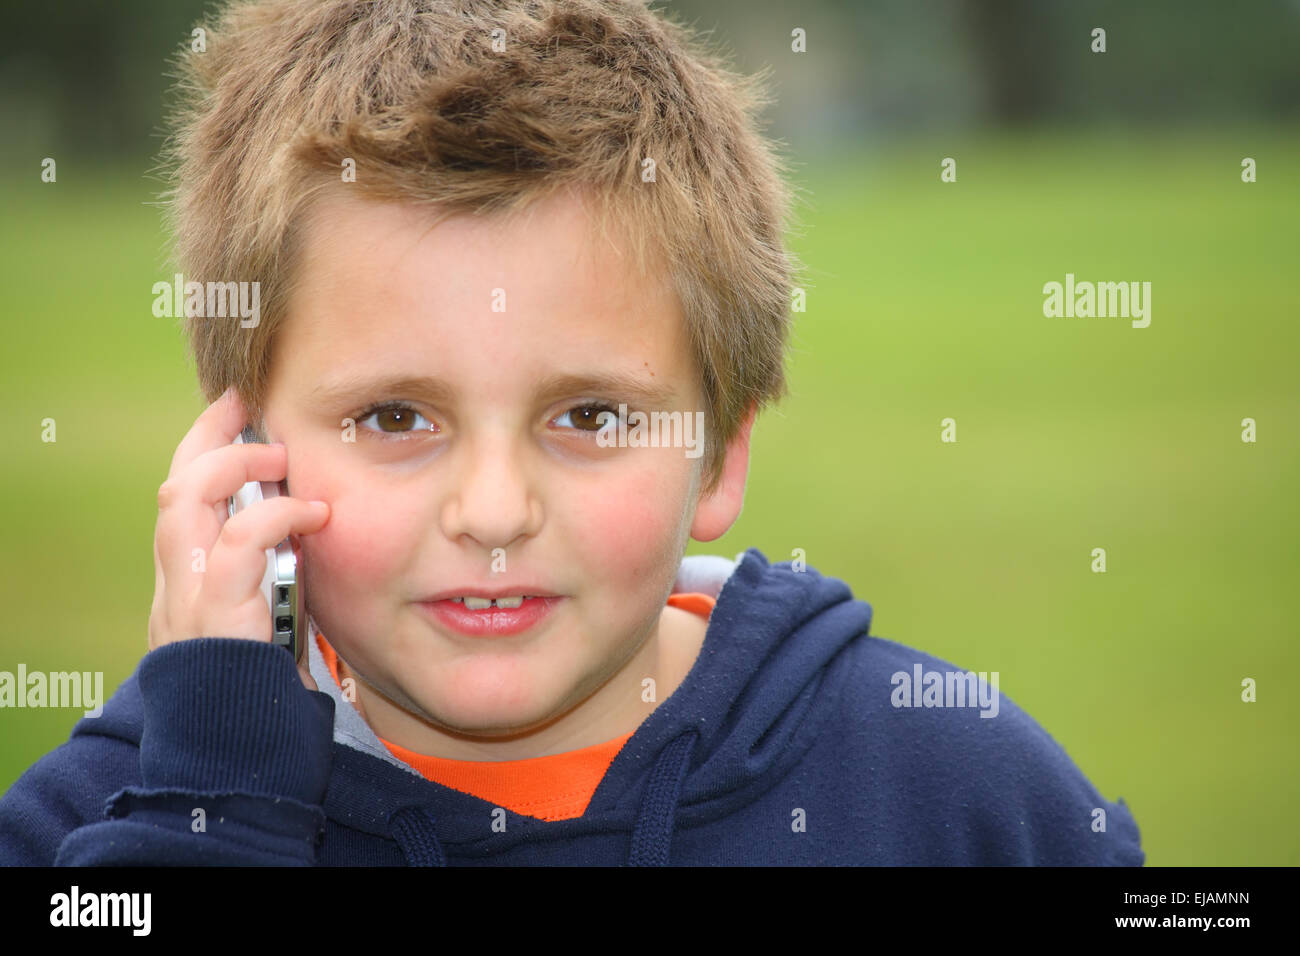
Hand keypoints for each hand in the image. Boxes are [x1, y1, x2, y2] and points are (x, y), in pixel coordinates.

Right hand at [148, 387, 328, 690]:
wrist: (239, 760)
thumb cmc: (266, 696)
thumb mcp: (269, 623)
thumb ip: (277, 579)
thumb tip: (318, 531)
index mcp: (188, 586)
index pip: (182, 500)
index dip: (204, 449)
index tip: (238, 409)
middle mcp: (176, 587)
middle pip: (174, 486)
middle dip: (210, 435)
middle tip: (250, 404)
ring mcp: (188, 600)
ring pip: (184, 499)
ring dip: (233, 463)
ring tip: (280, 455)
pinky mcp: (215, 617)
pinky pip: (235, 544)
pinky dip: (275, 515)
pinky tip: (314, 512)